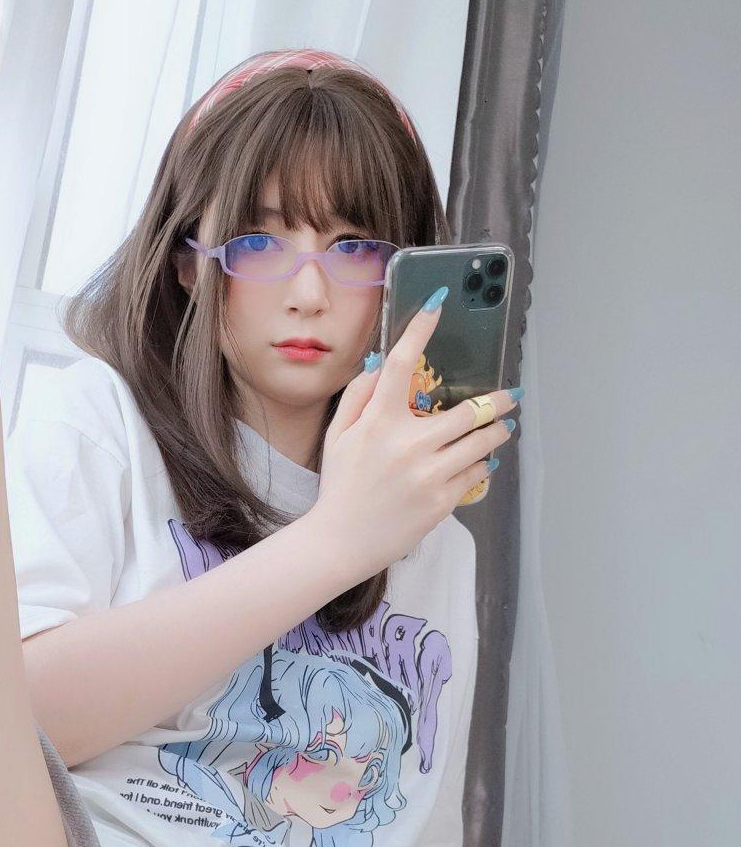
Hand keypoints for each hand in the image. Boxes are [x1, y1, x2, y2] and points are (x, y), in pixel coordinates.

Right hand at [307, 294, 515, 587]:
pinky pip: (475, 475)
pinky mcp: (441, 501)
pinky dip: (482, 465)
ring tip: (503, 429)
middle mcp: (408, 444)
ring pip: (482, 443)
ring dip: (497, 432)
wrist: (340, 542)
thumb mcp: (337, 437)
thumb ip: (357, 397)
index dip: (421, 328)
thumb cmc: (339, 486)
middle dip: (497, 401)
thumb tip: (380, 364)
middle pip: (468, 411)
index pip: (403, 364)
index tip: (438, 304)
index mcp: (378, 422)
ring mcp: (428, 474)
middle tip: (510, 397)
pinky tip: (483, 461)